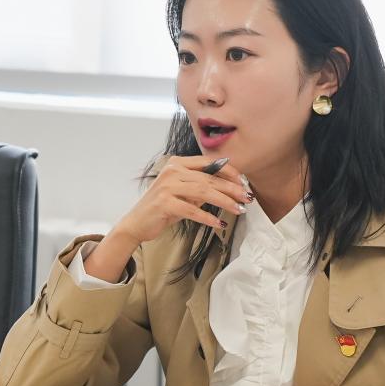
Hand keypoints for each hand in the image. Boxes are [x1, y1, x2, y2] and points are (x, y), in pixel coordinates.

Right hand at [116, 155, 250, 244]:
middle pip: (209, 178)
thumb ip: (201, 187)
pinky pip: (192, 210)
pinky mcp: (165, 202)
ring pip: (204, 192)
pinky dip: (208, 217)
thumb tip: (229, 188)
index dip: (228, 171)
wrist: (137, 223)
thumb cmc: (162, 208)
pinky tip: (219, 223)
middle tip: (247, 197)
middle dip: (232, 188)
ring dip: (225, 202)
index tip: (243, 181)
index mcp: (177, 163)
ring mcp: (167, 186)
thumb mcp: (183, 193)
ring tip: (239, 209)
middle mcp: (172, 171)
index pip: (208, 162)